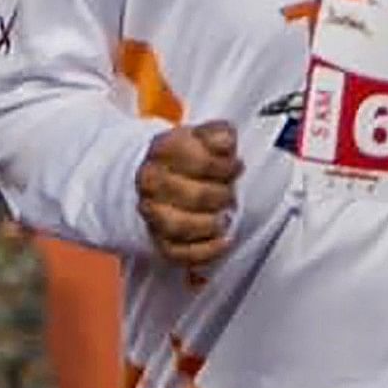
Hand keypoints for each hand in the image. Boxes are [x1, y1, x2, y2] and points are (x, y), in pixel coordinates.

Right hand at [137, 122, 241, 267]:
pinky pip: (180, 253)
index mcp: (162, 150)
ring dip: (211, 223)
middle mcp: (151, 182)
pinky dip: (206, 250)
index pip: (200, 162)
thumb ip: (218, 134)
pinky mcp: (159, 240)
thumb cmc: (187, 156)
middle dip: (222, 196)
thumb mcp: (203, 136)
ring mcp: (152, 213)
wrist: (156, 175)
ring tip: (227, 217)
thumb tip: (227, 141)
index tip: (236, 166)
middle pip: (194, 196)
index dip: (225, 166)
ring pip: (180, 226)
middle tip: (231, 193)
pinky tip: (224, 240)